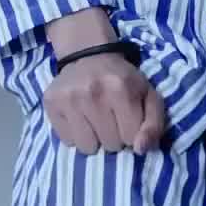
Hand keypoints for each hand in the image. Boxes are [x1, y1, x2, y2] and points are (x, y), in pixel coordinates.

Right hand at [44, 53, 165, 155]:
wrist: (89, 56)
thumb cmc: (123, 80)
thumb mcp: (148, 97)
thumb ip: (154, 125)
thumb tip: (140, 149)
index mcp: (122, 89)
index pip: (131, 139)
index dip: (131, 132)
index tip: (127, 119)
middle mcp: (94, 93)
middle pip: (110, 145)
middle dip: (113, 136)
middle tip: (110, 118)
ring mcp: (70, 99)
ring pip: (87, 147)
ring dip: (94, 139)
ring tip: (95, 121)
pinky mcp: (51, 103)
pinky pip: (67, 141)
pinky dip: (75, 135)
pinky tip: (79, 118)